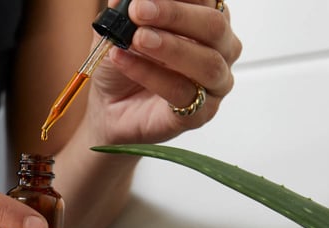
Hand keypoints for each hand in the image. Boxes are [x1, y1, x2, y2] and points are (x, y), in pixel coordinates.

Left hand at [87, 0, 241, 143]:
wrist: (109, 106)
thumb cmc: (124, 63)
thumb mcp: (118, 27)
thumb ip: (126, 8)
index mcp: (207, 20)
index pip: (209, 0)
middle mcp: (220, 50)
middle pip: (215, 26)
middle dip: (175, 14)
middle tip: (139, 10)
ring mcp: (213, 84)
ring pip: (207, 62)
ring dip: (169, 46)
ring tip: (136, 38)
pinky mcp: (199, 115)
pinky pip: (181, 92)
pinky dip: (150, 74)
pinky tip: (124, 60)